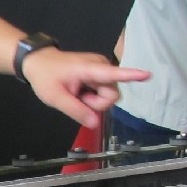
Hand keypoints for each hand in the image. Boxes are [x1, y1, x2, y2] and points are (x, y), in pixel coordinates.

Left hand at [20, 50, 150, 127]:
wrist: (38, 62)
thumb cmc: (45, 76)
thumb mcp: (56, 98)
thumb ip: (76, 110)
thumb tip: (95, 123)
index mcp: (90, 69)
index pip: (114, 74)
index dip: (131, 75)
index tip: (148, 75)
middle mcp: (101, 67)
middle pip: (112, 95)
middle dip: (97, 104)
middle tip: (78, 99)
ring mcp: (101, 70)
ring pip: (109, 96)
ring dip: (94, 101)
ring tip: (77, 94)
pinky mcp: (100, 74)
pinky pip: (103, 92)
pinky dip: (92, 96)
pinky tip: (80, 91)